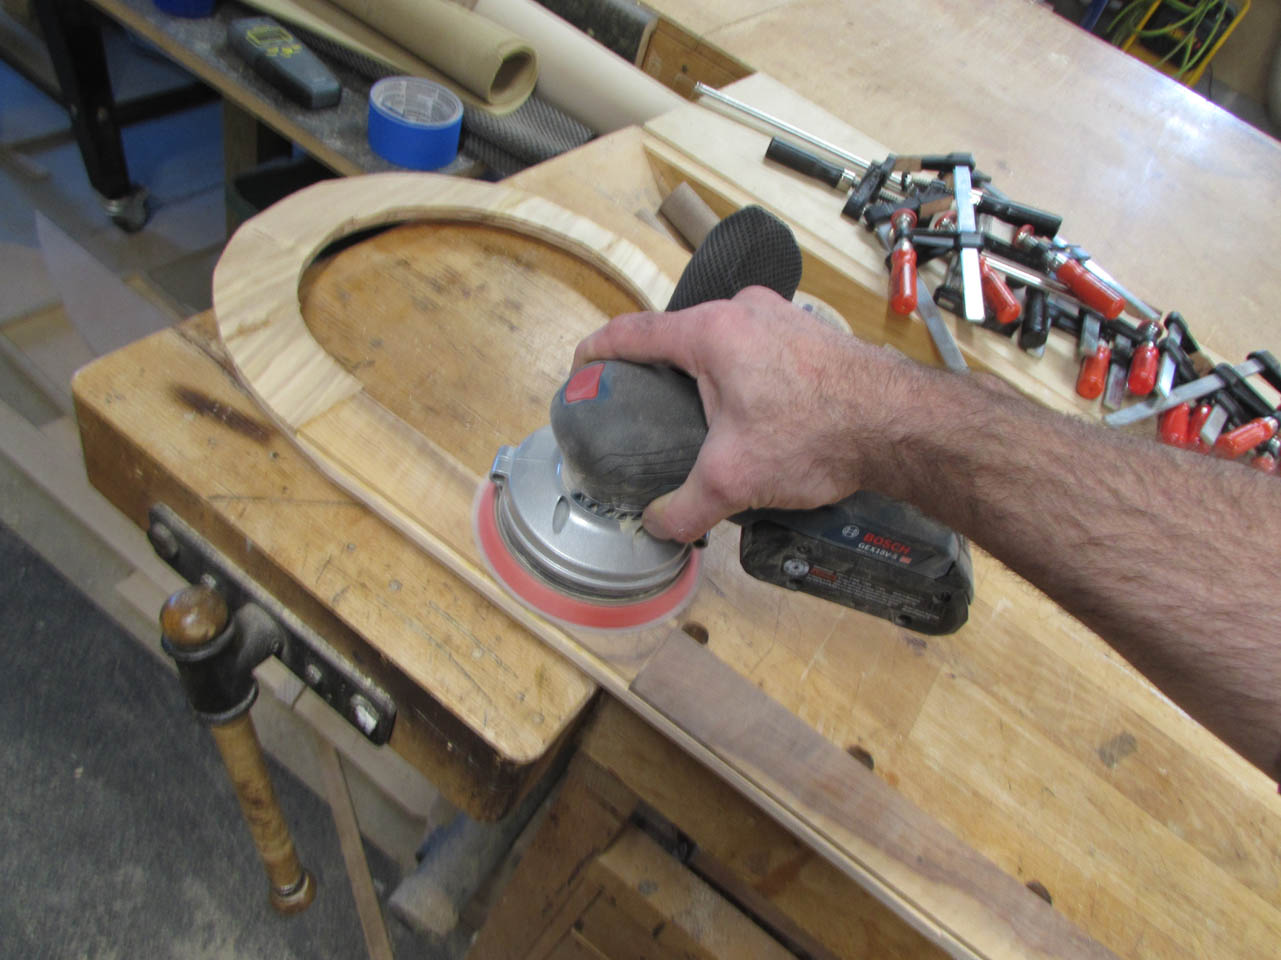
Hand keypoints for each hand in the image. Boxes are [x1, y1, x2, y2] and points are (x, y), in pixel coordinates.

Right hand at [572, 286, 915, 540]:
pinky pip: (757, 349)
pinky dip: (741, 375)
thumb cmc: (819, 433)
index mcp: (712, 331)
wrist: (899, 423)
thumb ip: (686, 507)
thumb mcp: (735, 480)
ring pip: (722, 343)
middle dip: (657, 370)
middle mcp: (744, 311)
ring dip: (704, 374)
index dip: (598, 350)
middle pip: (679, 337)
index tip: (581, 364)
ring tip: (698, 420)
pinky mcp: (810, 334)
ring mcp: (782, 316)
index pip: (634, 332)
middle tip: (642, 408)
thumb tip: (658, 526)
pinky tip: (749, 416)